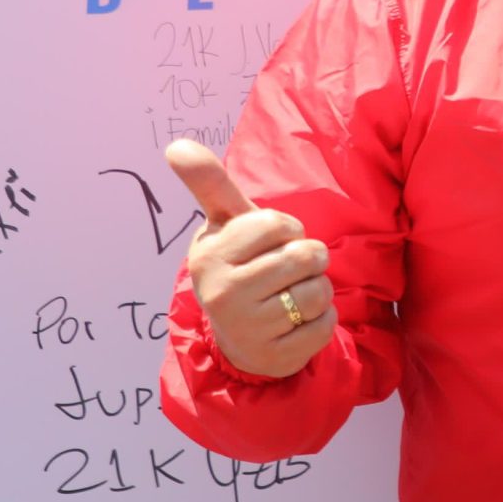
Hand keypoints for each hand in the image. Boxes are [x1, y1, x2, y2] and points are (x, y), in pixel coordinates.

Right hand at [167, 139, 336, 378]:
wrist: (239, 337)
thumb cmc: (239, 264)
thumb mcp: (225, 223)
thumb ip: (209, 182)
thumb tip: (176, 144)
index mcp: (210, 255)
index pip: (279, 223)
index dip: (287, 229)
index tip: (270, 242)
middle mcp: (223, 293)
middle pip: (306, 256)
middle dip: (309, 259)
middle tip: (286, 271)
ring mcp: (248, 328)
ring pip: (319, 290)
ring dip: (316, 290)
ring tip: (290, 296)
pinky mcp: (276, 356)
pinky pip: (326, 324)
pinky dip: (322, 321)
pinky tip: (295, 324)